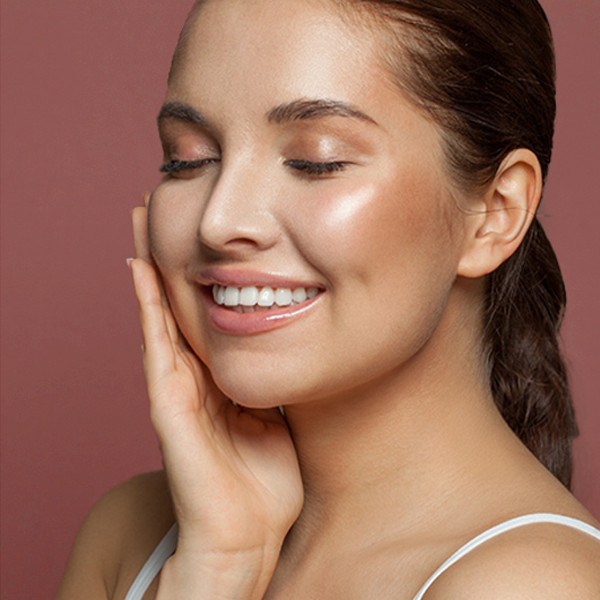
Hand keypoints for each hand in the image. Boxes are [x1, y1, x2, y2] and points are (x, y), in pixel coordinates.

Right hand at [129, 196, 302, 595]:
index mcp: (223, 377)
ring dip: (151, 264)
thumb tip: (308, 354)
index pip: (211, 313)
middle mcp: (196, 375)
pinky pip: (156, 342)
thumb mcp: (282, 417)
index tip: (209, 232)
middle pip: (180, 301)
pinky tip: (140, 267)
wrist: (248, 533)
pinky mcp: (167, 401)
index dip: (208, 272)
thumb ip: (284, 385)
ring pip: (160, 311)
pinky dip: (146, 304)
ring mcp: (177, 386)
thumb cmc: (267, 481)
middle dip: (173, 254)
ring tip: (143, 217)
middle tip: (164, 205)